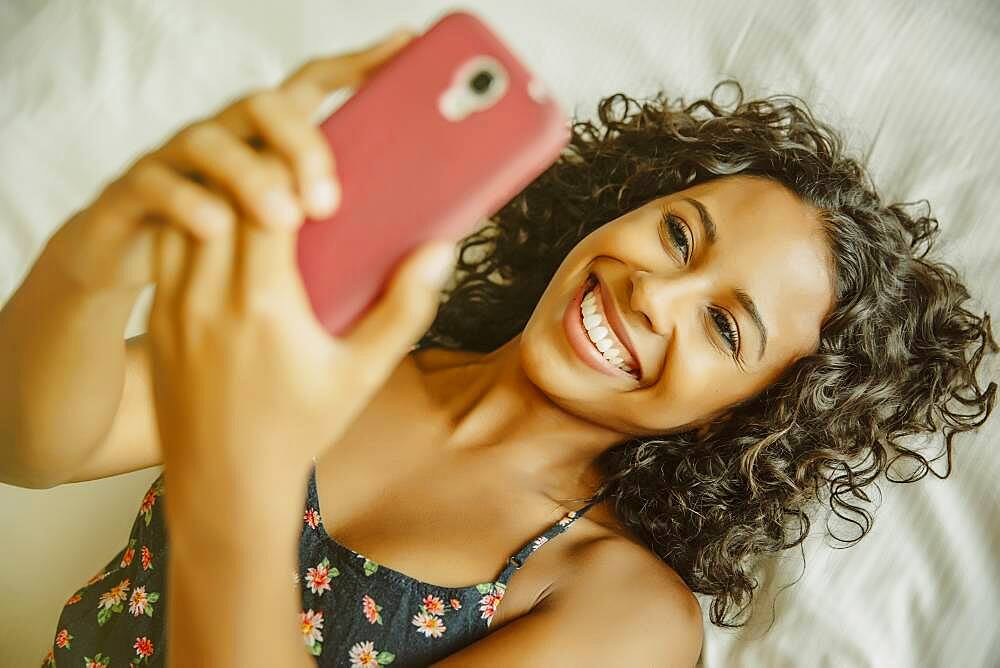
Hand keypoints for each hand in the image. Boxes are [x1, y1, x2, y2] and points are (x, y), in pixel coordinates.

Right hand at [45, 27, 414, 294]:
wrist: (142, 270)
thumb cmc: (234, 258)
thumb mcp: (296, 241)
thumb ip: (345, 232)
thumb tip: (426, 249)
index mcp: (271, 140)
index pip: (315, 86)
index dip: (358, 64)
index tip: (406, 47)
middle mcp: (229, 135)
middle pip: (266, 105)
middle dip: (302, 144)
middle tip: (329, 203)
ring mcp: (179, 158)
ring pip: (210, 140)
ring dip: (251, 176)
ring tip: (286, 221)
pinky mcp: (135, 191)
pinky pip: (156, 182)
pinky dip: (187, 202)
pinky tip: (216, 229)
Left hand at [143, 29, 455, 516]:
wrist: (226, 483)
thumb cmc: (300, 430)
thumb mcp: (363, 373)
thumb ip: (404, 309)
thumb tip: (440, 250)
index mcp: (263, 305)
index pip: (265, 202)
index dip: (289, 169)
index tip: (319, 167)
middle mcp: (209, 297)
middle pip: (221, 194)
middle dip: (257, 167)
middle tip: (294, 160)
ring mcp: (175, 306)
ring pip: (187, 213)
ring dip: (222, 190)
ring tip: (263, 186)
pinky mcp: (160, 317)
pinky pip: (169, 245)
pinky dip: (195, 219)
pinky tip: (228, 225)